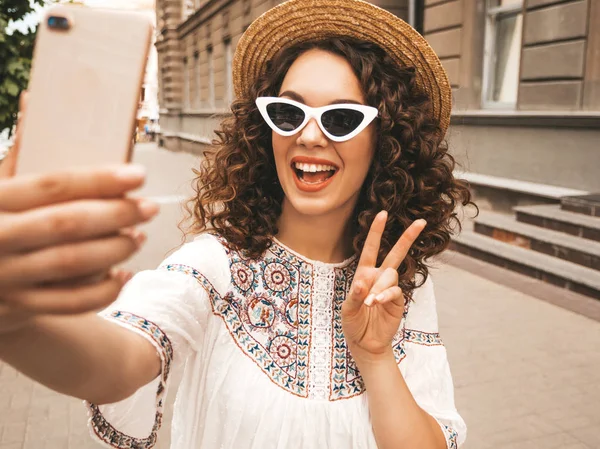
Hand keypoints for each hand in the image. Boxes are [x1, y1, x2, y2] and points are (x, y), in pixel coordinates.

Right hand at [0, 92, 158, 334]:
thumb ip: (16, 155)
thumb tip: (33, 98)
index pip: (52, 185)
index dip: (99, 180)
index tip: (137, 176)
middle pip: (67, 224)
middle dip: (116, 214)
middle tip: (149, 208)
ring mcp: (6, 277)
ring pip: (71, 264)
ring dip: (114, 249)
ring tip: (139, 236)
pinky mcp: (19, 307)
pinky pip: (69, 303)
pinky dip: (103, 292)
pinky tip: (124, 275)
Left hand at [341, 211, 425, 360]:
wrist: (366, 343)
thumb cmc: (353, 324)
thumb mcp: (347, 310)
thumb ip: (354, 296)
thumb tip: (361, 283)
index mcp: (364, 274)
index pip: (370, 249)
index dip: (376, 231)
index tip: (383, 214)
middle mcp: (379, 278)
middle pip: (395, 253)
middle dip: (408, 237)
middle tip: (421, 222)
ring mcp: (390, 289)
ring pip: (391, 275)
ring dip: (380, 287)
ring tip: (370, 303)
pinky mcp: (398, 301)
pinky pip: (395, 291)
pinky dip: (385, 295)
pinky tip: (377, 303)